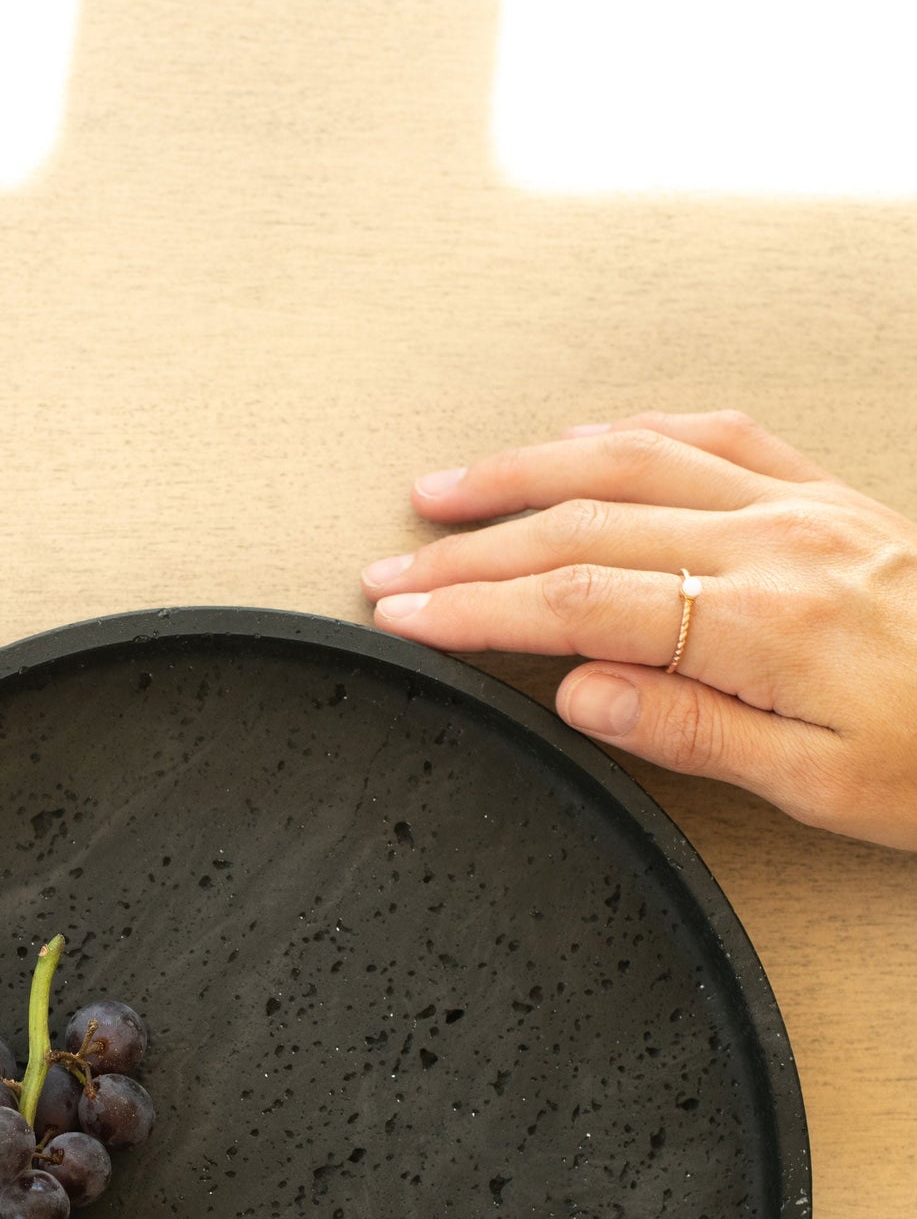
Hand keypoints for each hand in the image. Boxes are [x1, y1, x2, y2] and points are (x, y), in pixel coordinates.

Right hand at [359, 410, 916, 848]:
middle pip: (585, 520)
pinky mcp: (828, 496)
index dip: (477, 608)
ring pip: (635, 455)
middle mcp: (777, 542)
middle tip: (390, 571)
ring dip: (528, 468)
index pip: (581, 599)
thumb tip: (581, 693)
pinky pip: (716, 434)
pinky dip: (633, 430)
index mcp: (767, 621)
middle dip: (471, 546)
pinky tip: (585, 440)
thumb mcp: (824, 788)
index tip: (403, 617)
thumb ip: (695, 731)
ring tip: (446, 489)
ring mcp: (803, 506)